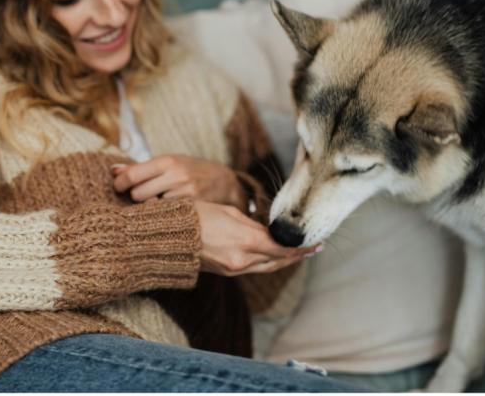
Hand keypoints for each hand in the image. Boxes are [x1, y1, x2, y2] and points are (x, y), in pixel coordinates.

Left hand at [112, 155, 245, 207]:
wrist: (225, 182)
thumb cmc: (191, 170)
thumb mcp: (168, 163)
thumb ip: (141, 168)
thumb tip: (112, 170)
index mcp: (167, 161)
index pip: (132, 175)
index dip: (120, 184)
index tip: (118, 188)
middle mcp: (176, 175)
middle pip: (138, 194)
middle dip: (136, 197)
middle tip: (142, 196)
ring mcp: (186, 193)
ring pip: (151, 207)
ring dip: (150, 208)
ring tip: (157, 203)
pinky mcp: (194, 208)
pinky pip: (167, 215)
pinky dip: (164, 215)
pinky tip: (169, 212)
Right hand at [193, 200, 318, 275]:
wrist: (169, 237)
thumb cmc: (197, 216)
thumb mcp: (229, 212)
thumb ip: (252, 224)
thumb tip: (266, 231)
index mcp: (246, 240)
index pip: (282, 247)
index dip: (301, 248)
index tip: (316, 244)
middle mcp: (243, 259)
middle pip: (278, 260)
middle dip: (296, 256)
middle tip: (312, 249)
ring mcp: (234, 269)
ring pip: (267, 266)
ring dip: (282, 260)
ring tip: (295, 253)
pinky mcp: (226, 272)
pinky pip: (253, 268)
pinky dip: (266, 262)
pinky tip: (272, 255)